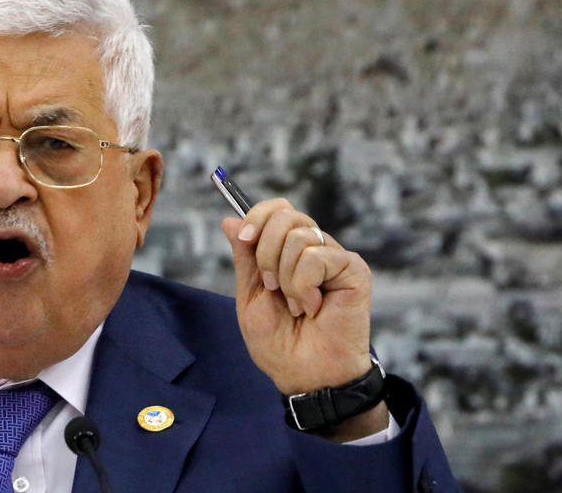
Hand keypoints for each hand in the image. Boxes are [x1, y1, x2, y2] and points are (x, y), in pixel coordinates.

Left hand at [220, 199, 372, 396]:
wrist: (304, 374)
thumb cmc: (278, 343)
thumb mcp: (250, 295)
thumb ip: (245, 257)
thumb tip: (230, 220)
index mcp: (288, 251)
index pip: (277, 210)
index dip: (257, 216)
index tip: (244, 239)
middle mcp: (313, 249)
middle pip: (286, 215)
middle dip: (266, 251)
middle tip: (272, 287)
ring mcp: (335, 258)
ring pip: (299, 237)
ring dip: (286, 278)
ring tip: (297, 306)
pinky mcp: (354, 270)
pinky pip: (317, 257)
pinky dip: (304, 286)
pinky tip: (313, 307)